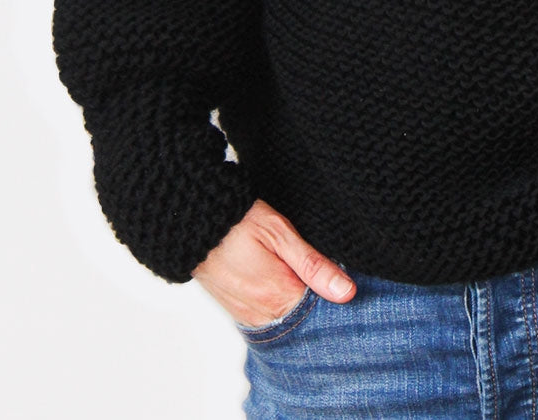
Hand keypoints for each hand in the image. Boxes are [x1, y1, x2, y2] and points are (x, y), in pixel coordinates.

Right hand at [191, 198, 356, 326]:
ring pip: (285, 317)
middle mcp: (261, 314)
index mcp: (277, 295)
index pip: (321, 311)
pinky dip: (279, 302)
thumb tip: (346, 292)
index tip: (339, 274)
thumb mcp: (280, 233)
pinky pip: (267, 316)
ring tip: (294, 268)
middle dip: (315, 298)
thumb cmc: (236, 220)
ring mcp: (247, 315)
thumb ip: (313, 264)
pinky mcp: (237, 310)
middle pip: (303, 317)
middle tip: (318, 267)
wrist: (192, 222)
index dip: (333, 293)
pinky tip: (281, 279)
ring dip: (296, 299)